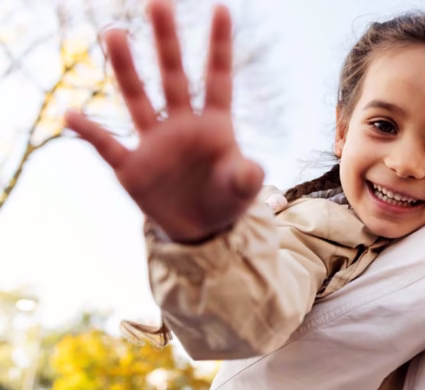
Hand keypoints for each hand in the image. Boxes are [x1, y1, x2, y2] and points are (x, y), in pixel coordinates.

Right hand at [65, 0, 263, 242]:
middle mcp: (182, 124)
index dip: (219, 46)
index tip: (221, 8)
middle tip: (158, 2)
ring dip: (126, 69)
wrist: (201, 229)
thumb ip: (247, 178)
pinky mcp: (132, 167)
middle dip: (166, 42)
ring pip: (138, 98)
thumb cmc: (225, 200)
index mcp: (214, 125)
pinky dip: (89, 131)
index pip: (217, 79)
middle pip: (174, 77)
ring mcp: (154, 143)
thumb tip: (251, 170)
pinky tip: (70, 113)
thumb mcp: (242, 190)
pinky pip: (107, 145)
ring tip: (114, 33)